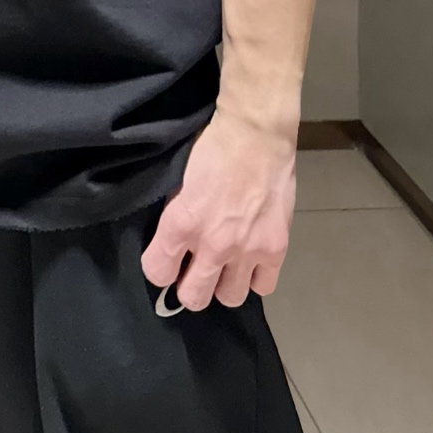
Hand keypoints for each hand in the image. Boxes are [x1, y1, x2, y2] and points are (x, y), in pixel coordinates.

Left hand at [139, 104, 297, 309]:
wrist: (256, 134)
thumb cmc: (212, 147)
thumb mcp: (179, 179)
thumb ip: (175, 215)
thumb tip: (170, 242)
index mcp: (181, 222)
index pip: (157, 273)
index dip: (159, 268)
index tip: (166, 260)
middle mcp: (212, 244)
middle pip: (193, 298)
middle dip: (189, 286)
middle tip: (195, 270)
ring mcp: (246, 251)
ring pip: (229, 298)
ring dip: (224, 283)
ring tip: (225, 265)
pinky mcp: (275, 250)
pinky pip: (262, 287)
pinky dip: (255, 277)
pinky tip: (250, 260)